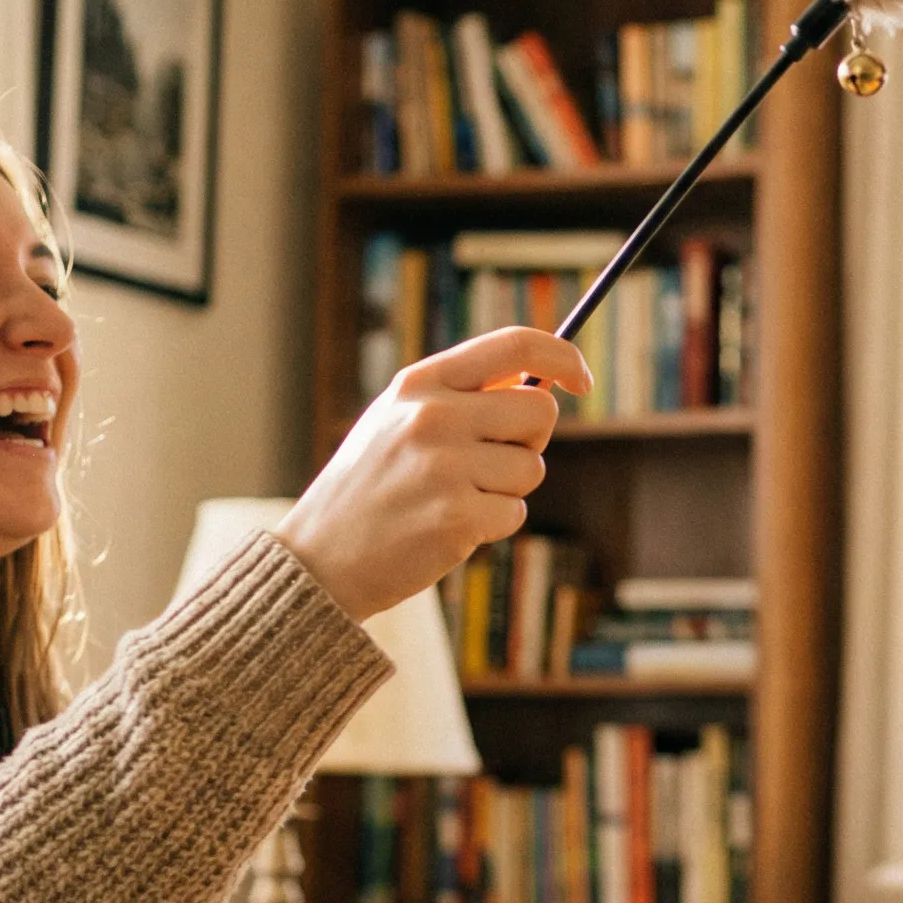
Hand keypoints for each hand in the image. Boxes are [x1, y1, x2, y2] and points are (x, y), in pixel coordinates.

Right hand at [276, 327, 591, 621]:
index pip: (515, 344)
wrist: (320, 558)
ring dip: (506, 490)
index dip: (562, 357)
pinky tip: (447, 528)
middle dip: (530, 441)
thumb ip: (461, 393)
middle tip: (491, 462)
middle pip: (539, 412)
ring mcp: (445, 467)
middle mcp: (433, 416)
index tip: (581, 380)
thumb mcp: (397, 418)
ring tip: (452, 499)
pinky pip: (515, 513)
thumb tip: (540, 377)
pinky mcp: (457, 518)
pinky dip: (493, 525)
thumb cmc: (371, 485)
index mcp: (420, 382)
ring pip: (531, 468)